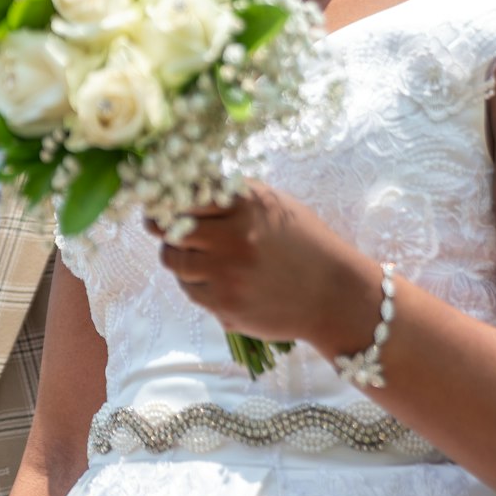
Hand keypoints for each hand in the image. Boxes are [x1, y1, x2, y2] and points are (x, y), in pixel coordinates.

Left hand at [149, 182, 380, 349]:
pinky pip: (188, 289)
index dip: (169, 197)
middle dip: (164, 227)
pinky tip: (212, 279)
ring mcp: (227, 272)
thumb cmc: (307, 246)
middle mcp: (234, 235)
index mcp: (247, 204)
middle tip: (164, 227)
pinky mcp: (225, 304)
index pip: (187, 192)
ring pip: (174, 260)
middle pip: (171, 227)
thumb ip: (236, 197)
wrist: (334, 295)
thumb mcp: (277, 207)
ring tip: (194, 255)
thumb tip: (188, 191)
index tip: (161, 199)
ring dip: (177, 256)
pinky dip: (193, 283)